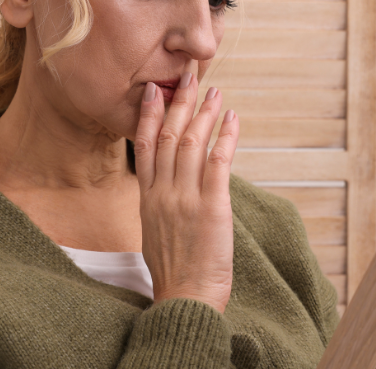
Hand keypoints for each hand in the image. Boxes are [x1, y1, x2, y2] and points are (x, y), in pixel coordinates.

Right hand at [133, 72, 239, 312]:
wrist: (184, 298)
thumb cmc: (174, 272)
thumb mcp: (155, 233)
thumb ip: (160, 206)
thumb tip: (169, 189)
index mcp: (147, 199)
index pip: (143, 145)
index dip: (149, 114)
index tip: (154, 90)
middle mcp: (162, 193)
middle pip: (167, 136)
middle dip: (179, 103)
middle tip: (188, 77)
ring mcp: (185, 198)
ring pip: (191, 143)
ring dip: (204, 114)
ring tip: (215, 92)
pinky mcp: (211, 206)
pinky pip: (217, 162)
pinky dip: (225, 137)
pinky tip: (233, 119)